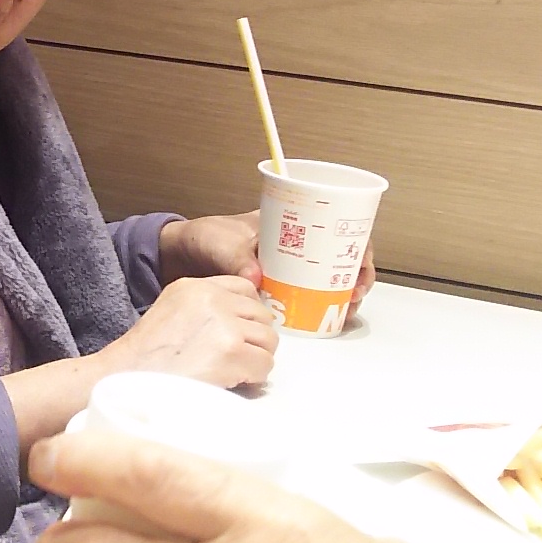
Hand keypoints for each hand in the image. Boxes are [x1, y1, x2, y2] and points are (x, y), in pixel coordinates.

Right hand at [109, 275, 277, 388]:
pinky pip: (264, 365)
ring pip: (268, 341)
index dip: (247, 315)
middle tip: (234, 360)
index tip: (239, 334)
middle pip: (261, 315)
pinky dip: (252, 378)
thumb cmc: (144, 358)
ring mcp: (224, 323)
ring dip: (254, 360)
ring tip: (231, 373)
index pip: (245, 288)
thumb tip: (240, 323)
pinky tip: (230, 382)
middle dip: (253, 340)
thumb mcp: (170, 312)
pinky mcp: (232, 351)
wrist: (127, 379)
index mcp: (195, 286)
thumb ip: (203, 308)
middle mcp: (213, 298)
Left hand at [162, 211, 376, 317]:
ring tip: (345, 311)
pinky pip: (308, 295)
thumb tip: (257, 279)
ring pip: (328, 278)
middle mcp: (296, 243)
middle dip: (356, 276)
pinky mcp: (279, 287)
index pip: (338, 227)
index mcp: (289, 222)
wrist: (182, 254)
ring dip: (342, 294)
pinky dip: (319, 306)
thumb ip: (237, 260)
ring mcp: (289, 266)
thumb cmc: (204, 238)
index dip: (357, 247)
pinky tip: (324, 319)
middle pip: (341, 256)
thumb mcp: (221, 244)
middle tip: (355, 296)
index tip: (359, 268)